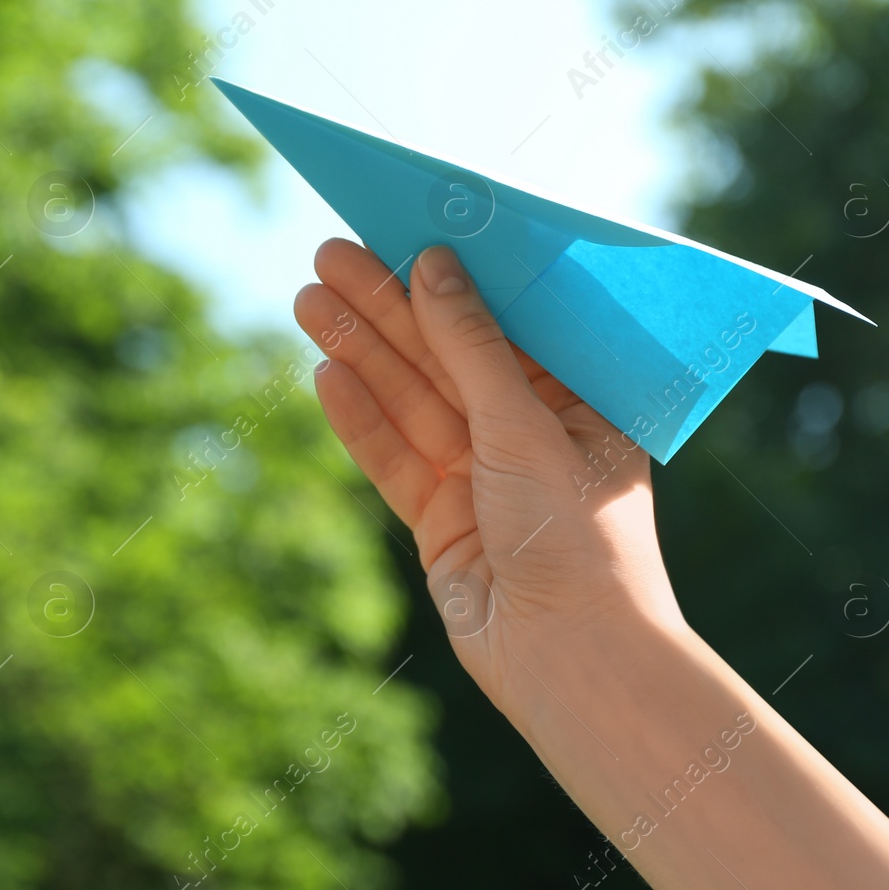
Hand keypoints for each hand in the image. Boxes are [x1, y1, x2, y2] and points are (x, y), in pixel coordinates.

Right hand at [294, 239, 684, 702]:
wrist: (570, 661)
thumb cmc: (577, 535)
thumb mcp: (524, 424)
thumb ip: (471, 347)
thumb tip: (433, 265)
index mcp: (580, 400)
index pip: (506, 320)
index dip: (450, 276)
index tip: (398, 228)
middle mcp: (532, 433)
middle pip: (447, 355)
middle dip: (387, 308)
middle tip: (328, 255)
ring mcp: (485, 477)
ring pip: (413, 402)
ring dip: (362, 353)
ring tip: (308, 301)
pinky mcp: (443, 521)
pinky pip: (395, 458)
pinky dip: (360, 420)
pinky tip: (325, 375)